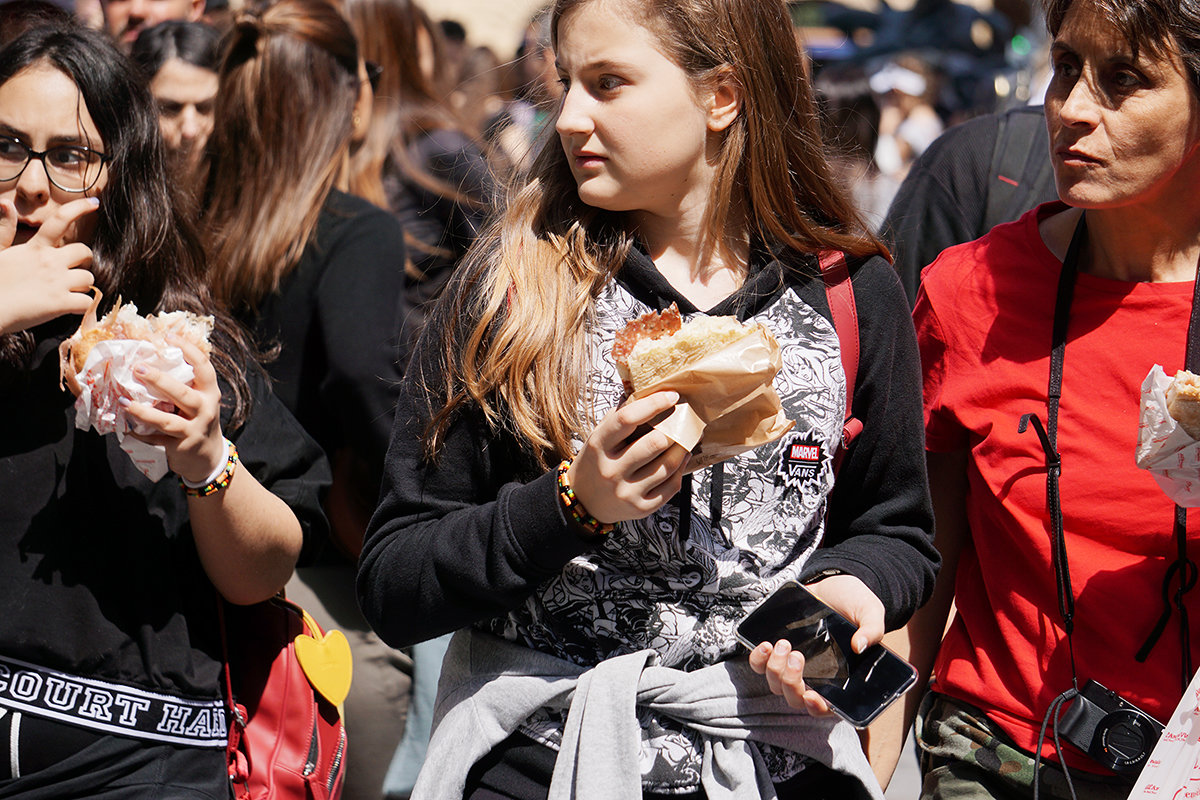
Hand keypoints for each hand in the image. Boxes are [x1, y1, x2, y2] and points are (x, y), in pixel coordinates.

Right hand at [0, 197, 98, 334]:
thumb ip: (3, 229)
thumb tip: (5, 203)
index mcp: (35, 248)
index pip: (59, 221)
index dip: (79, 208)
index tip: (95, 203)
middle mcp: (50, 261)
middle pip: (85, 252)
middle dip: (84, 260)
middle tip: (74, 269)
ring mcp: (57, 282)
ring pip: (89, 279)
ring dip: (82, 286)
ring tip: (66, 292)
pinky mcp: (61, 303)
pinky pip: (87, 302)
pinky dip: (83, 307)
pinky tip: (70, 308)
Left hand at [121, 335, 226, 484]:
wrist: (208, 457)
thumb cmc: (198, 420)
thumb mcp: (200, 400)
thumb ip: (185, 384)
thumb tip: (153, 358)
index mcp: (210, 393)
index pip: (203, 367)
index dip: (188, 349)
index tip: (168, 336)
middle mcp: (205, 410)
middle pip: (182, 393)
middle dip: (159, 380)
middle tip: (138, 368)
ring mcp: (194, 430)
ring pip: (167, 420)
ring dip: (143, 411)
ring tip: (124, 401)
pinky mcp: (180, 446)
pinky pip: (156, 439)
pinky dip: (139, 434)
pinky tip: (126, 429)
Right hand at [567, 390, 689, 523]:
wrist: (583, 501)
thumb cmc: (596, 463)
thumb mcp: (599, 436)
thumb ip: (620, 416)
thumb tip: (648, 393)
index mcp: (599, 446)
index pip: (627, 419)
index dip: (653, 404)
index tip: (671, 396)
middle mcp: (611, 470)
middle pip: (654, 443)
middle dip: (674, 429)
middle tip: (682, 421)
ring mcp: (626, 491)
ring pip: (667, 465)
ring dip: (682, 448)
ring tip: (684, 439)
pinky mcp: (640, 507)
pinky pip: (671, 486)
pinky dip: (680, 469)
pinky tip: (680, 459)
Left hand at [748, 574, 884, 712]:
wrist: (834, 584)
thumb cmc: (854, 603)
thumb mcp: (870, 612)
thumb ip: (872, 629)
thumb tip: (860, 646)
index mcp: (840, 678)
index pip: (826, 707)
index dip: (817, 707)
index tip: (812, 695)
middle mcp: (814, 677)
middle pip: (795, 697)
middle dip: (791, 682)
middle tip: (798, 656)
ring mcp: (793, 665)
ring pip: (776, 684)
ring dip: (775, 669)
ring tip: (783, 644)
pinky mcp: (777, 651)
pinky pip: (759, 665)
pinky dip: (758, 660)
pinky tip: (765, 646)